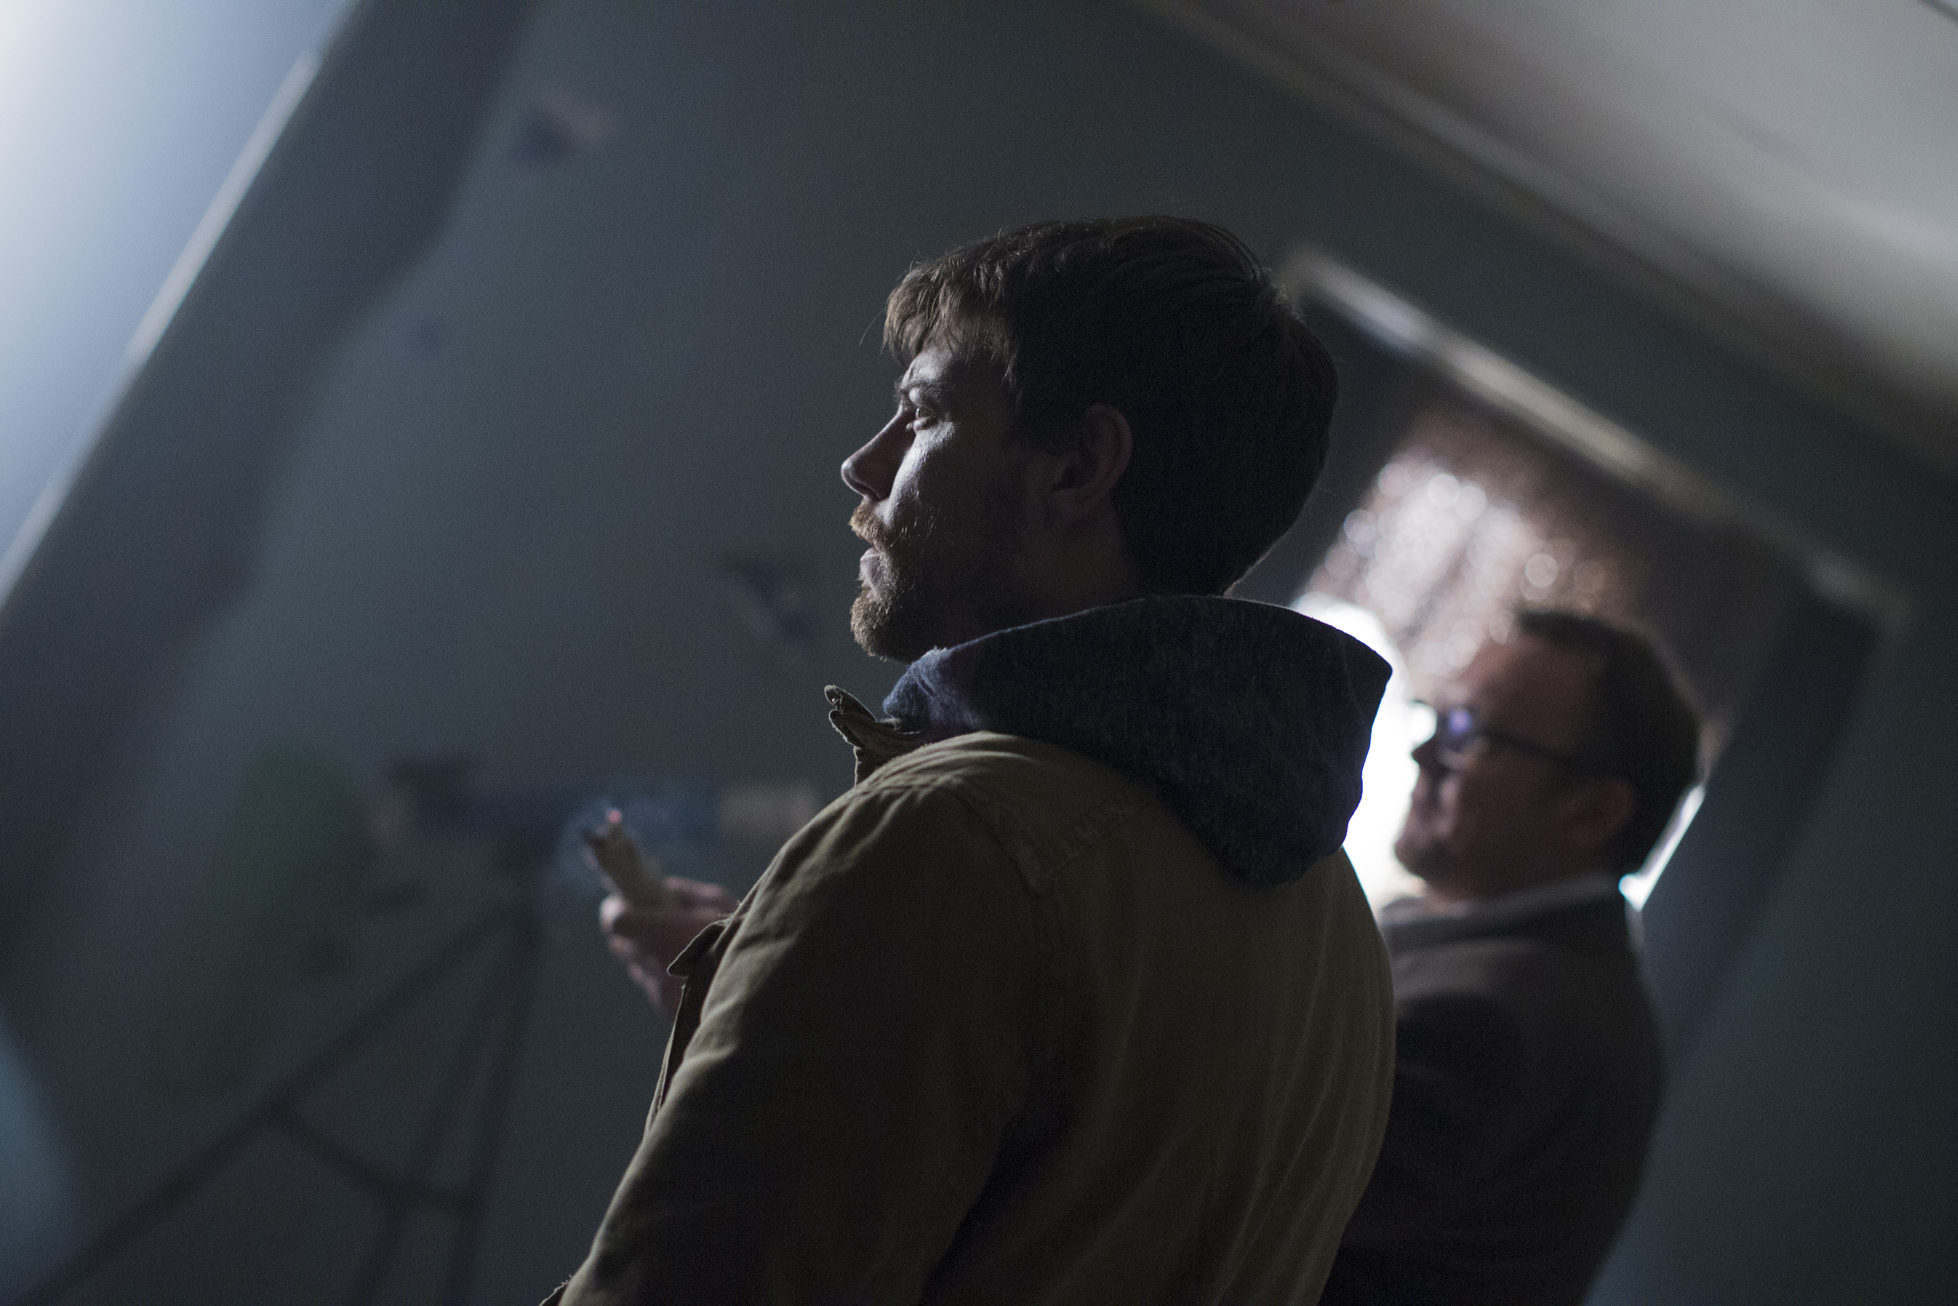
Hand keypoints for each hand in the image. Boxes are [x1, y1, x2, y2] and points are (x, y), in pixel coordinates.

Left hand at [600, 877, 737, 1014]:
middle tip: (649, 920)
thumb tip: (659, 886)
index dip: (616, 909)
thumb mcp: (719, 901)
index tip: (623, 901)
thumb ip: (684, 892)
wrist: (756, 986)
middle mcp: (655, 961)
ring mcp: (658, 986)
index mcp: (666, 931)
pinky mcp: (663, 1004)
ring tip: (672, 944)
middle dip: (631, 930)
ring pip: (634, 963)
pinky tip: (683, 967)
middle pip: (620, 943)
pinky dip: (657, 971)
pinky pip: (648, 982)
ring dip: (644, 951)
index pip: (618, 922)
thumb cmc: (741, 935)